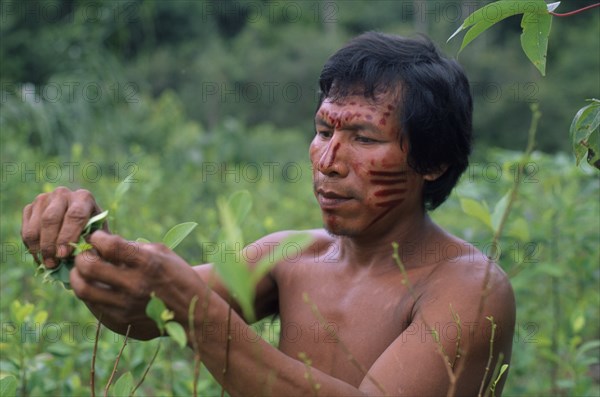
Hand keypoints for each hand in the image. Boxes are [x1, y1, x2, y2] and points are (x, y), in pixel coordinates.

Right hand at [21, 187, 104, 267]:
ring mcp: (44, 199)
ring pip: (35, 226)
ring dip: (39, 249)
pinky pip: (25, 230)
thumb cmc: (92, 231)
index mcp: (83, 197)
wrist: (79, 222)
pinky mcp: (30, 208)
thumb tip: (82, 254)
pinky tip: (41, 257)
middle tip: (53, 264)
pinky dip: (31, 247)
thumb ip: (94, 242)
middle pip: (50, 219)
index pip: (75, 215)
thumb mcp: (99, 235)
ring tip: (48, 264)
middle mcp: (62, 194)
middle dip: (50, 245)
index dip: (68, 236)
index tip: (63, 255)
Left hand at [71, 231, 203, 339]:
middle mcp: (135, 286)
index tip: (98, 237)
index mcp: (148, 264)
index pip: (109, 245)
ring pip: (83, 290)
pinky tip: (96, 286)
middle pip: (88, 267)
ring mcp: (125, 307)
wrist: (192, 313)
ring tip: (83, 270)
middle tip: (86, 253)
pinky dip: (89, 292)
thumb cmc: (177, 276)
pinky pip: (92, 305)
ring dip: (77, 276)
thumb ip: (133, 247)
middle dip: (81, 255)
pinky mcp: (119, 322)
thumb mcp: (162, 253)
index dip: (97, 237)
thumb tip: (103, 243)